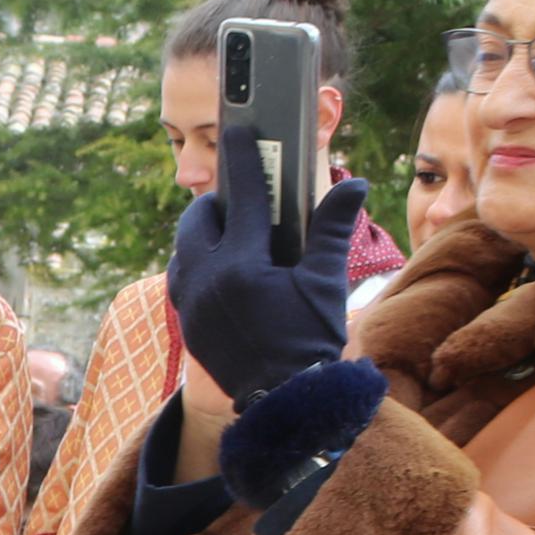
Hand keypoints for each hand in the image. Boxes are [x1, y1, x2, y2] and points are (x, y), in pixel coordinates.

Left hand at [167, 139, 366, 405]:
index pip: (244, 198)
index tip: (240, 131)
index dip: (244, 160)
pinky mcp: (187, 324)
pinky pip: (181, 280)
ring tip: (231, 234)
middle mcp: (207, 282)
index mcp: (243, 266)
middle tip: (241, 200)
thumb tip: (353, 184)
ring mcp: (191, 305)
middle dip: (216, 204)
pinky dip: (195, 265)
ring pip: (182, 251)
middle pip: (196, 221)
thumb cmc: (311, 341)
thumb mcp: (325, 283)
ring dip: (202, 236)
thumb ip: (332, 230)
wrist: (287, 403)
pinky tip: (218, 268)